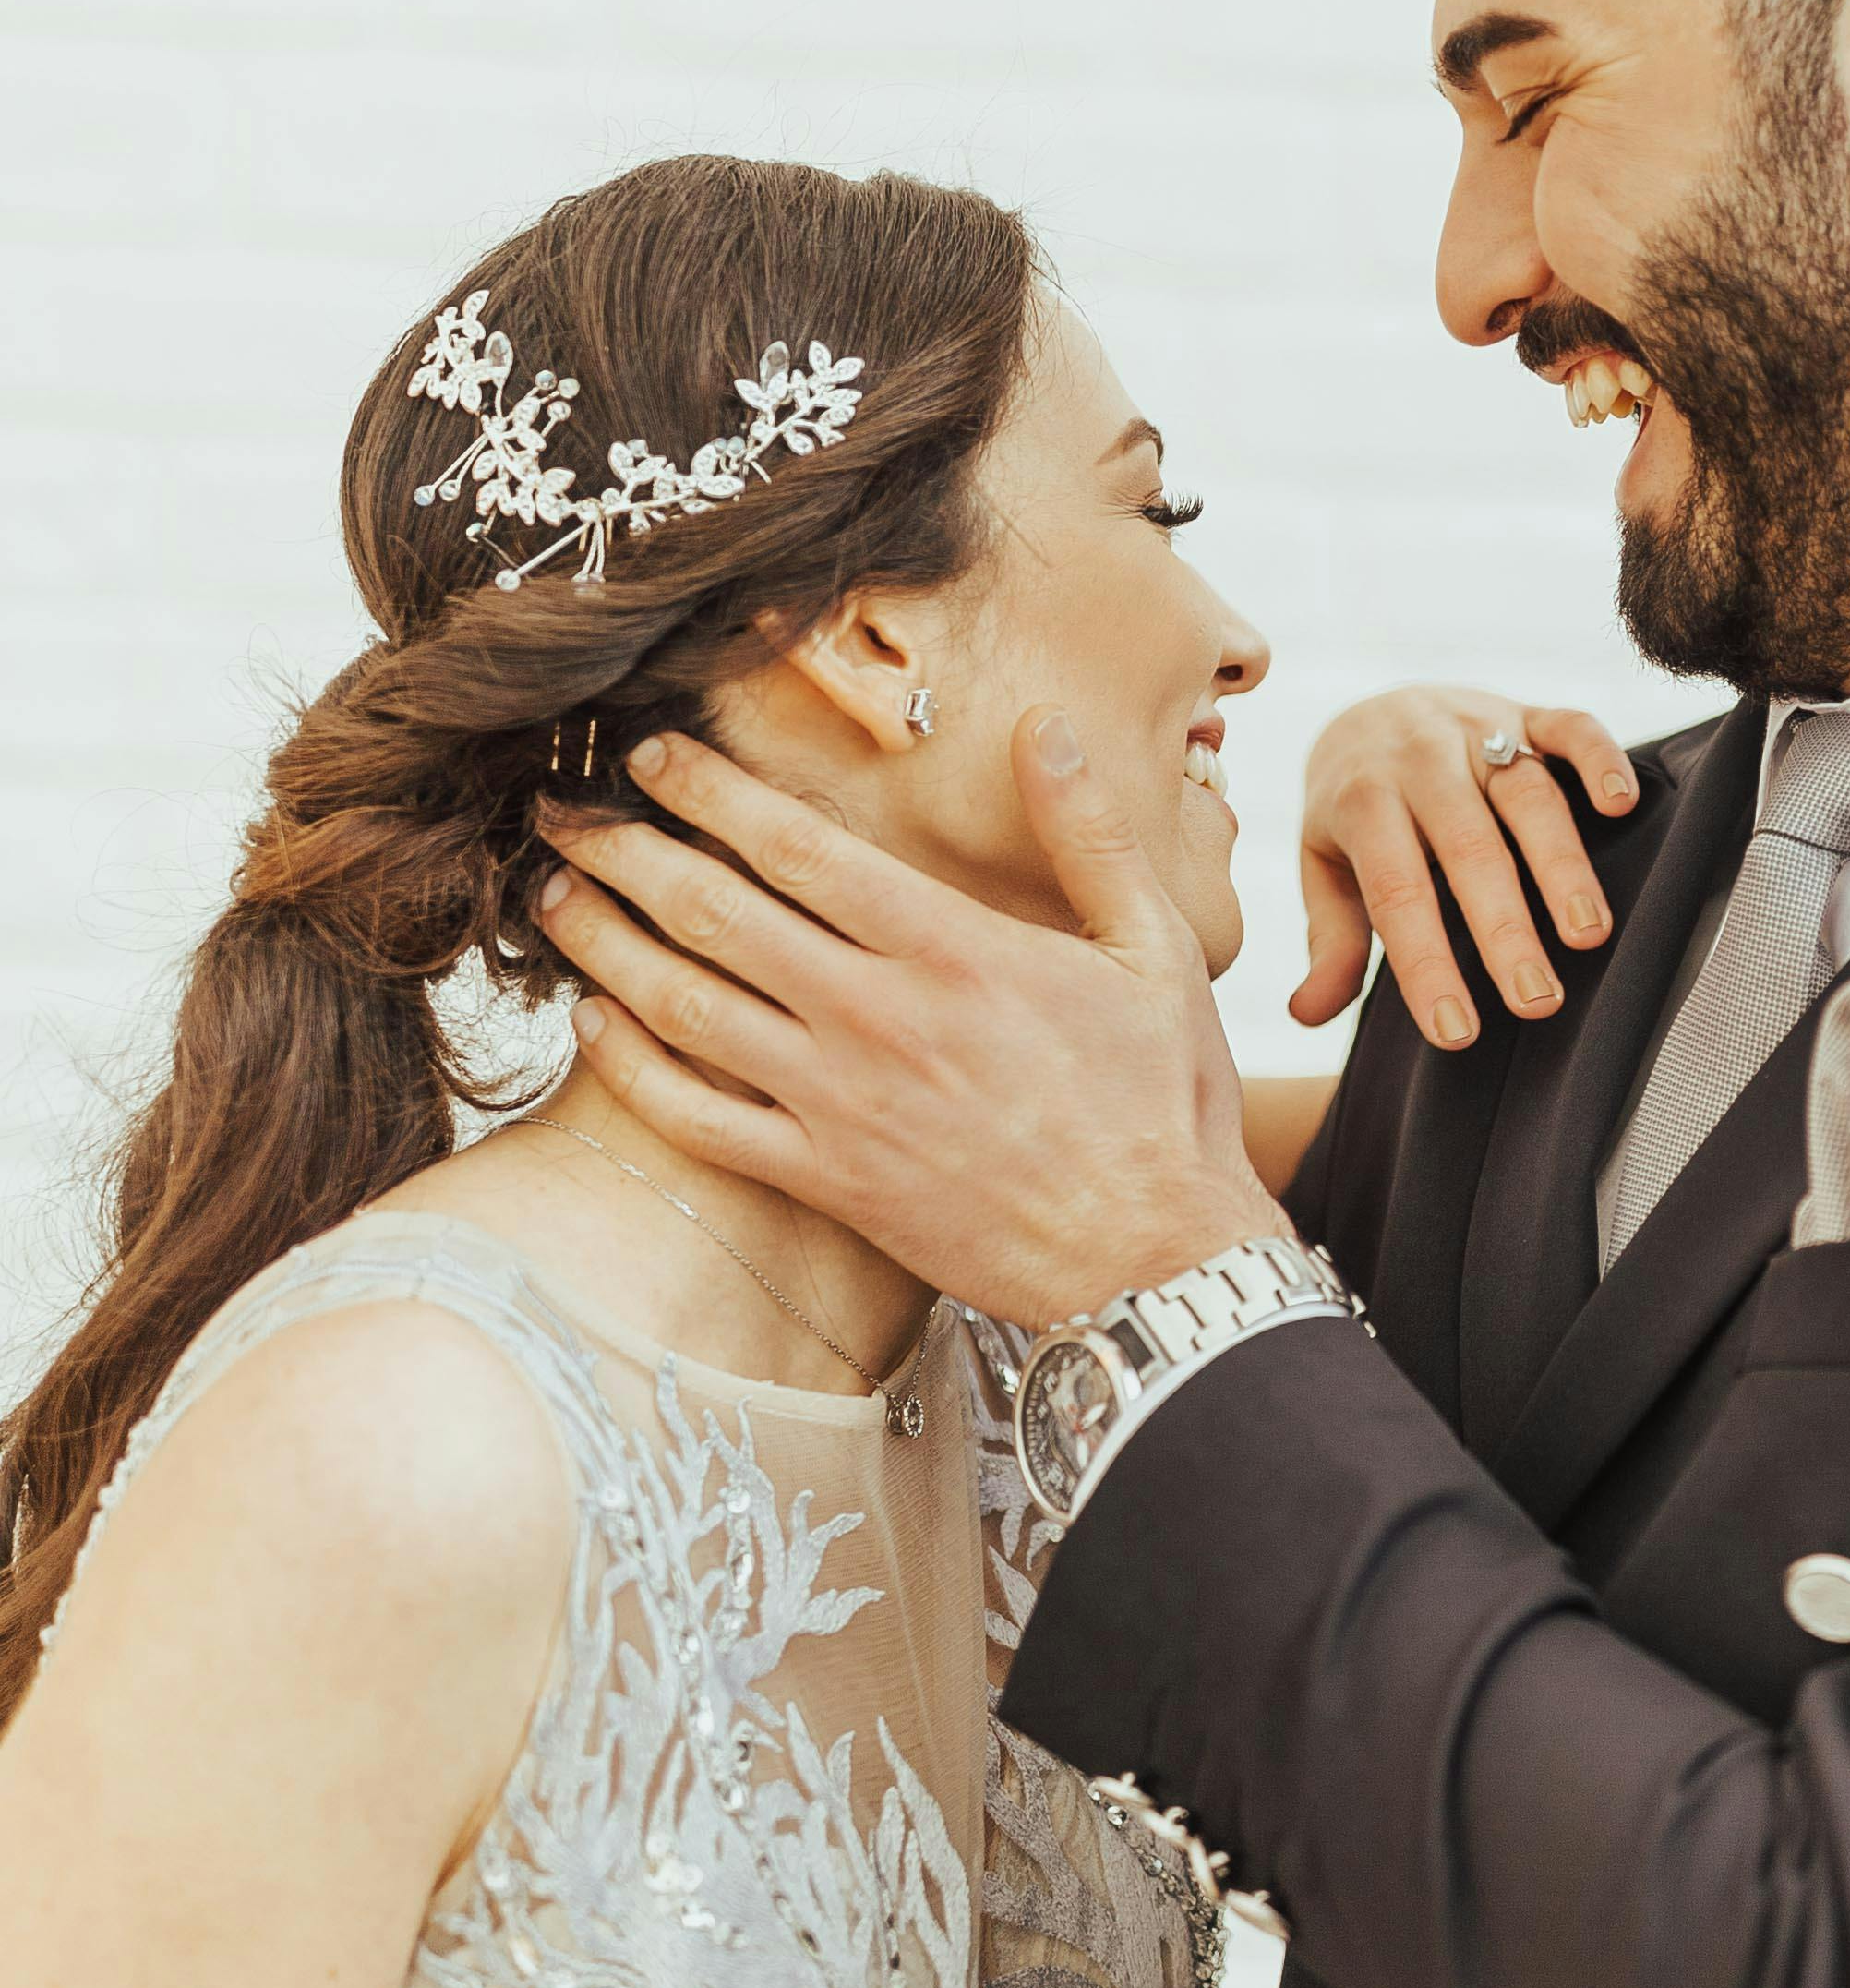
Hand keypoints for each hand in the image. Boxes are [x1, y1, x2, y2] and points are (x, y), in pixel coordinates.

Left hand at [533, 718, 1275, 1328]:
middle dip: (625, 850)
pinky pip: (700, 1121)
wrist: (1153, 1263)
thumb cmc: (1162, 1101)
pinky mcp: (827, 1182)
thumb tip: (1046, 724)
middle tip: (558, 809)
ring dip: (606, 944)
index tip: (650, 754)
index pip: (798, 847)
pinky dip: (634, 1070)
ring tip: (549, 896)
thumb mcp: (1155, 948)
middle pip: (715, 913)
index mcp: (953, 949)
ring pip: (687, 1008)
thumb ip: (1088, 833)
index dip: (709, 792)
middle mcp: (878, 1018)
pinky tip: (591, 1025)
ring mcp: (842, 1105)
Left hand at [1293, 690, 1639, 1048]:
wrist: (1367, 707)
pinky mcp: (1526, 711)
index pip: (1396, 892)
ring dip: (1562, 865)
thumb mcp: (1324, 865)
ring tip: (1588, 935)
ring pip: (1527, 794)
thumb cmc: (1353, 809)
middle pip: (1469, 847)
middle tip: (1537, 1000)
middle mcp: (1420, 759)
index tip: (1455, 1032)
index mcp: (1362, 801)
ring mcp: (1477, 728)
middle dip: (1505, 927)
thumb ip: (1330, 937)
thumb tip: (1309, 1013)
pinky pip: (1570, 726)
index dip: (1426, 964)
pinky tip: (1622, 805)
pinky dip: (1600, 759)